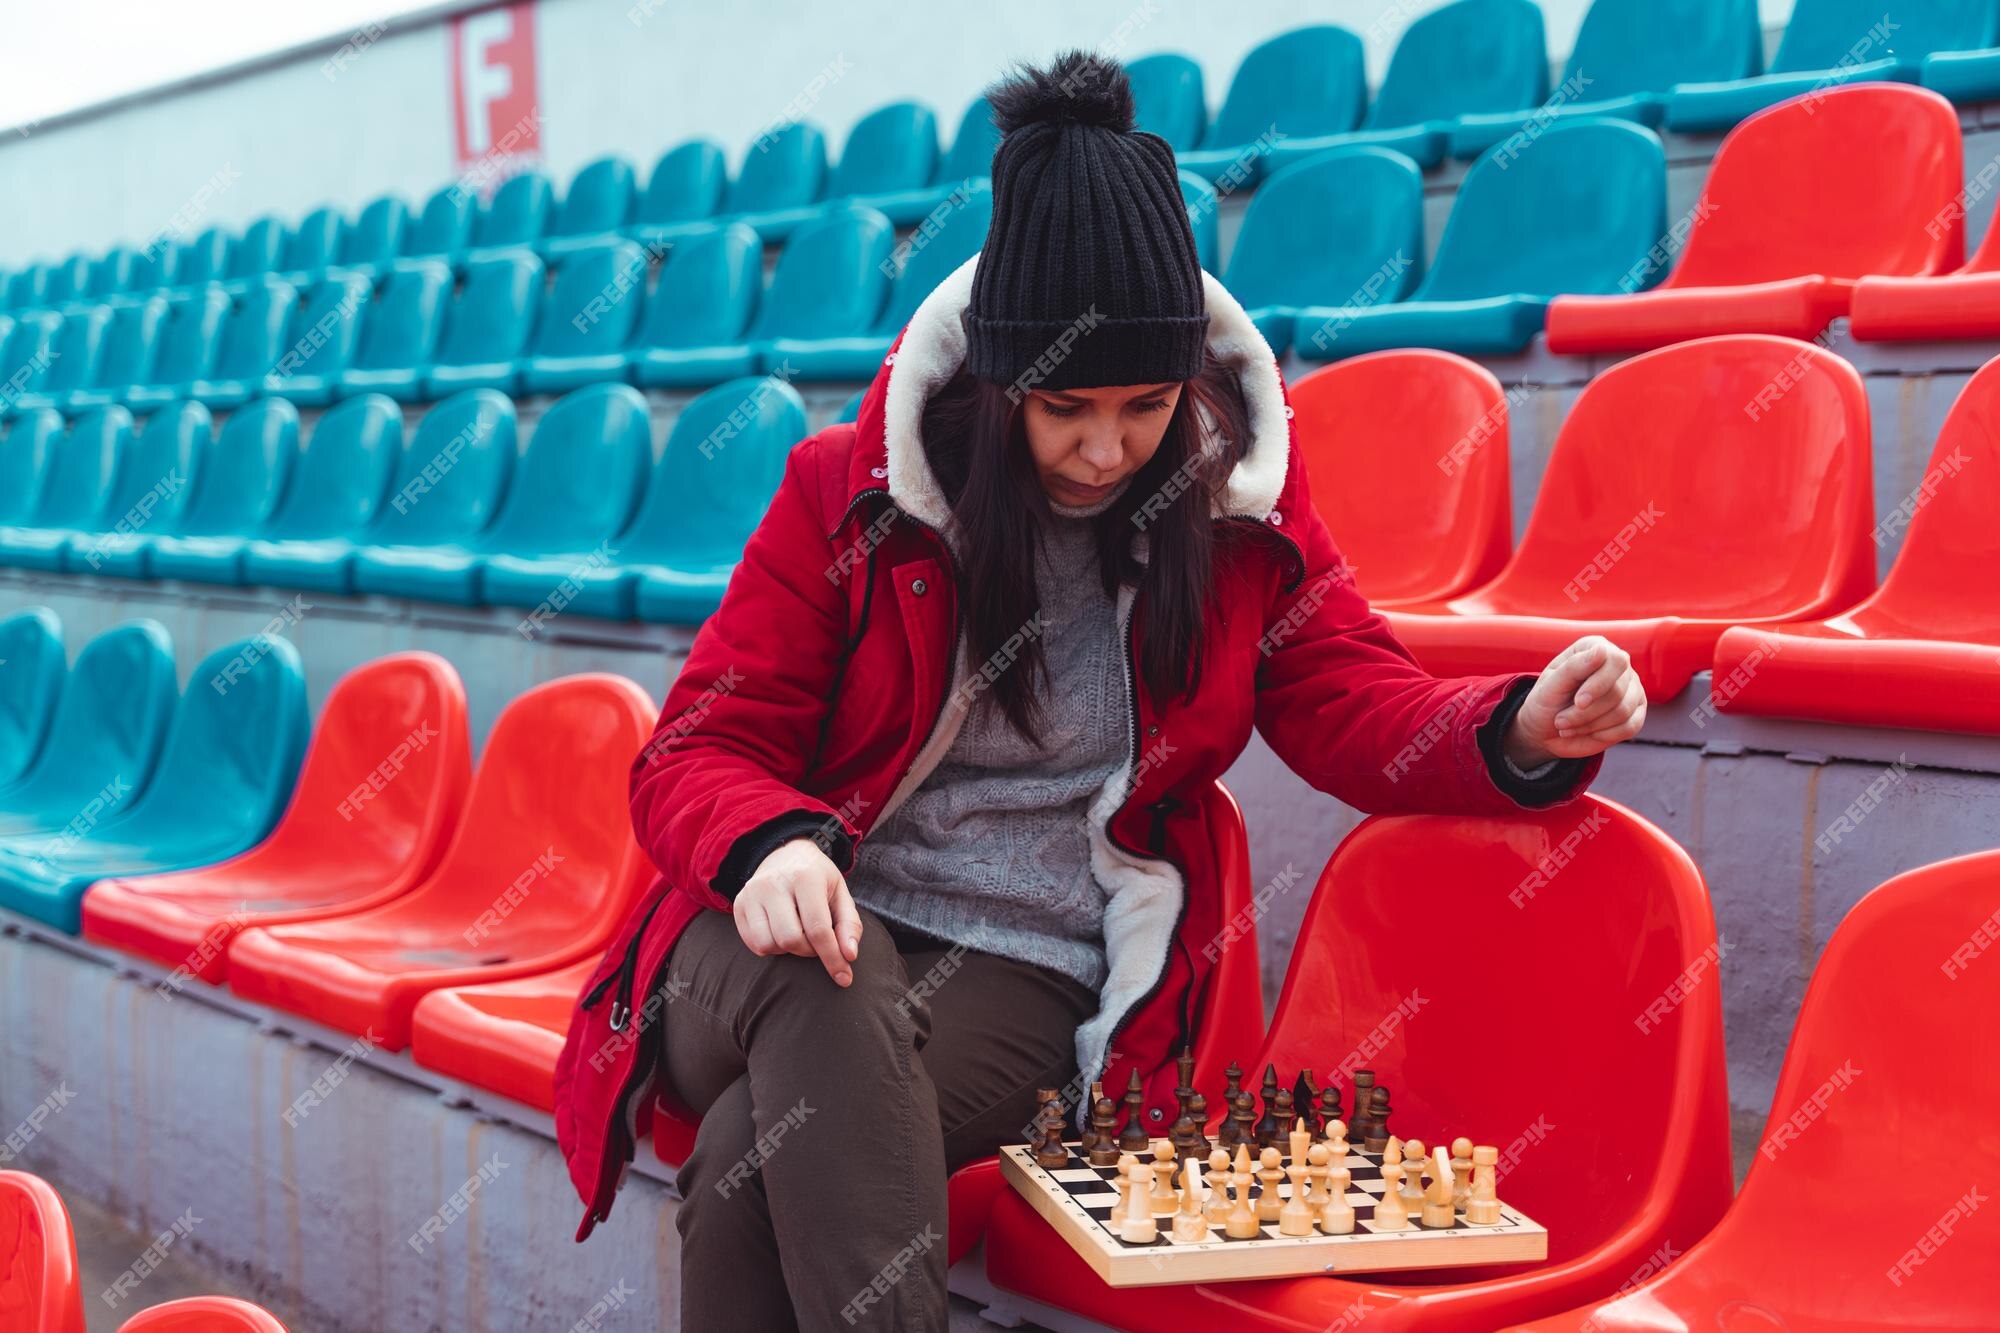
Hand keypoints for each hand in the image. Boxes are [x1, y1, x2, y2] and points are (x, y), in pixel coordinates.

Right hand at [733, 837, 863, 986]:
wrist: (784, 853)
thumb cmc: (817, 878)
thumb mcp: (840, 893)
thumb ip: (849, 925)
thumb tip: (849, 955)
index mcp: (805, 877)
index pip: (818, 929)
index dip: (832, 957)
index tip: (844, 978)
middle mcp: (774, 883)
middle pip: (790, 940)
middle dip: (808, 951)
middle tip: (816, 941)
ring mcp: (752, 894)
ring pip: (769, 945)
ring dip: (788, 950)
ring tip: (798, 933)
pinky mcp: (738, 904)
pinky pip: (753, 943)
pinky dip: (771, 947)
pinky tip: (780, 931)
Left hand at [1505, 635, 1645, 766]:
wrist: (1546, 729)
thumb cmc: (1546, 701)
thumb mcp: (1551, 685)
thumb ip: (1574, 666)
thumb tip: (1602, 650)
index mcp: (1596, 647)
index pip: (1615, 661)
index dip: (1598, 685)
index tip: (1579, 702)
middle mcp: (1619, 665)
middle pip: (1617, 691)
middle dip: (1586, 712)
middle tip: (1560, 721)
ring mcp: (1631, 689)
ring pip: (1622, 711)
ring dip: (1590, 725)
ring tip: (1566, 726)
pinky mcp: (1635, 714)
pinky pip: (1630, 727)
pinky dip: (1602, 734)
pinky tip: (1584, 732)